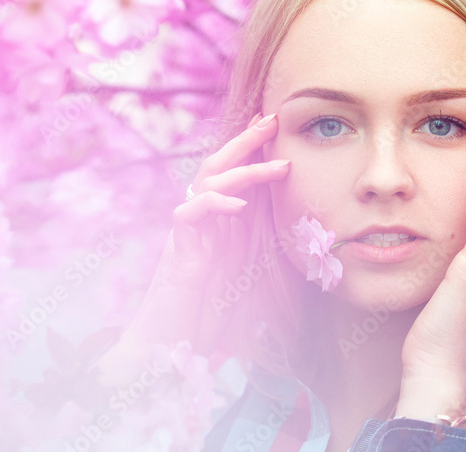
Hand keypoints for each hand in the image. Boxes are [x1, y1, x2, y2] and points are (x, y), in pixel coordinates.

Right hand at [94, 112, 289, 382]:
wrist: (169, 346)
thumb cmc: (207, 316)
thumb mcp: (246, 276)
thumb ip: (260, 248)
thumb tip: (297, 230)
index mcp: (218, 223)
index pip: (232, 175)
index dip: (250, 147)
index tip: (273, 123)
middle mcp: (201, 221)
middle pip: (217, 166)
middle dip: (245, 141)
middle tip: (272, 118)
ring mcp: (188, 233)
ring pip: (205, 182)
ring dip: (243, 170)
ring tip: (278, 166)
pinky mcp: (178, 250)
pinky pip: (188, 213)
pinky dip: (212, 204)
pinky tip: (238, 206)